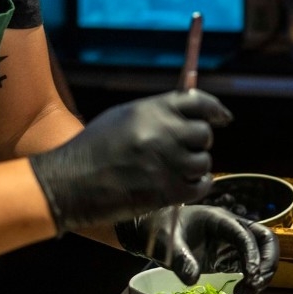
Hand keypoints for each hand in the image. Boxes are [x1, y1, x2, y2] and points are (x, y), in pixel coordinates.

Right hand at [28, 90, 231, 233]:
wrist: (70, 183)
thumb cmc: (92, 149)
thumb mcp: (122, 118)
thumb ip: (155, 114)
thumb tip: (187, 115)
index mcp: (151, 110)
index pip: (198, 102)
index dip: (214, 110)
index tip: (223, 118)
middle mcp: (163, 132)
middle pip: (204, 134)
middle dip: (198, 142)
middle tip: (184, 150)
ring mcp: (166, 162)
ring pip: (203, 161)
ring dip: (195, 166)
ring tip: (177, 170)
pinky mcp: (166, 191)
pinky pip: (201, 186)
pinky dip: (198, 185)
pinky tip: (187, 185)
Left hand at [116, 205, 279, 293]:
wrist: (153, 232)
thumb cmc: (159, 231)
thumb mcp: (166, 243)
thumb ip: (179, 259)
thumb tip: (192, 279)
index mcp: (218, 218)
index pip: (244, 233)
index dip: (251, 253)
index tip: (250, 275)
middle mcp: (231, 228)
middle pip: (265, 239)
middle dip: (268, 262)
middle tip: (255, 284)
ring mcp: (232, 242)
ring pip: (262, 253)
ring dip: (262, 273)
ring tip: (246, 292)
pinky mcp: (229, 256)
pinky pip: (250, 265)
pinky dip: (252, 279)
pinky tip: (241, 292)